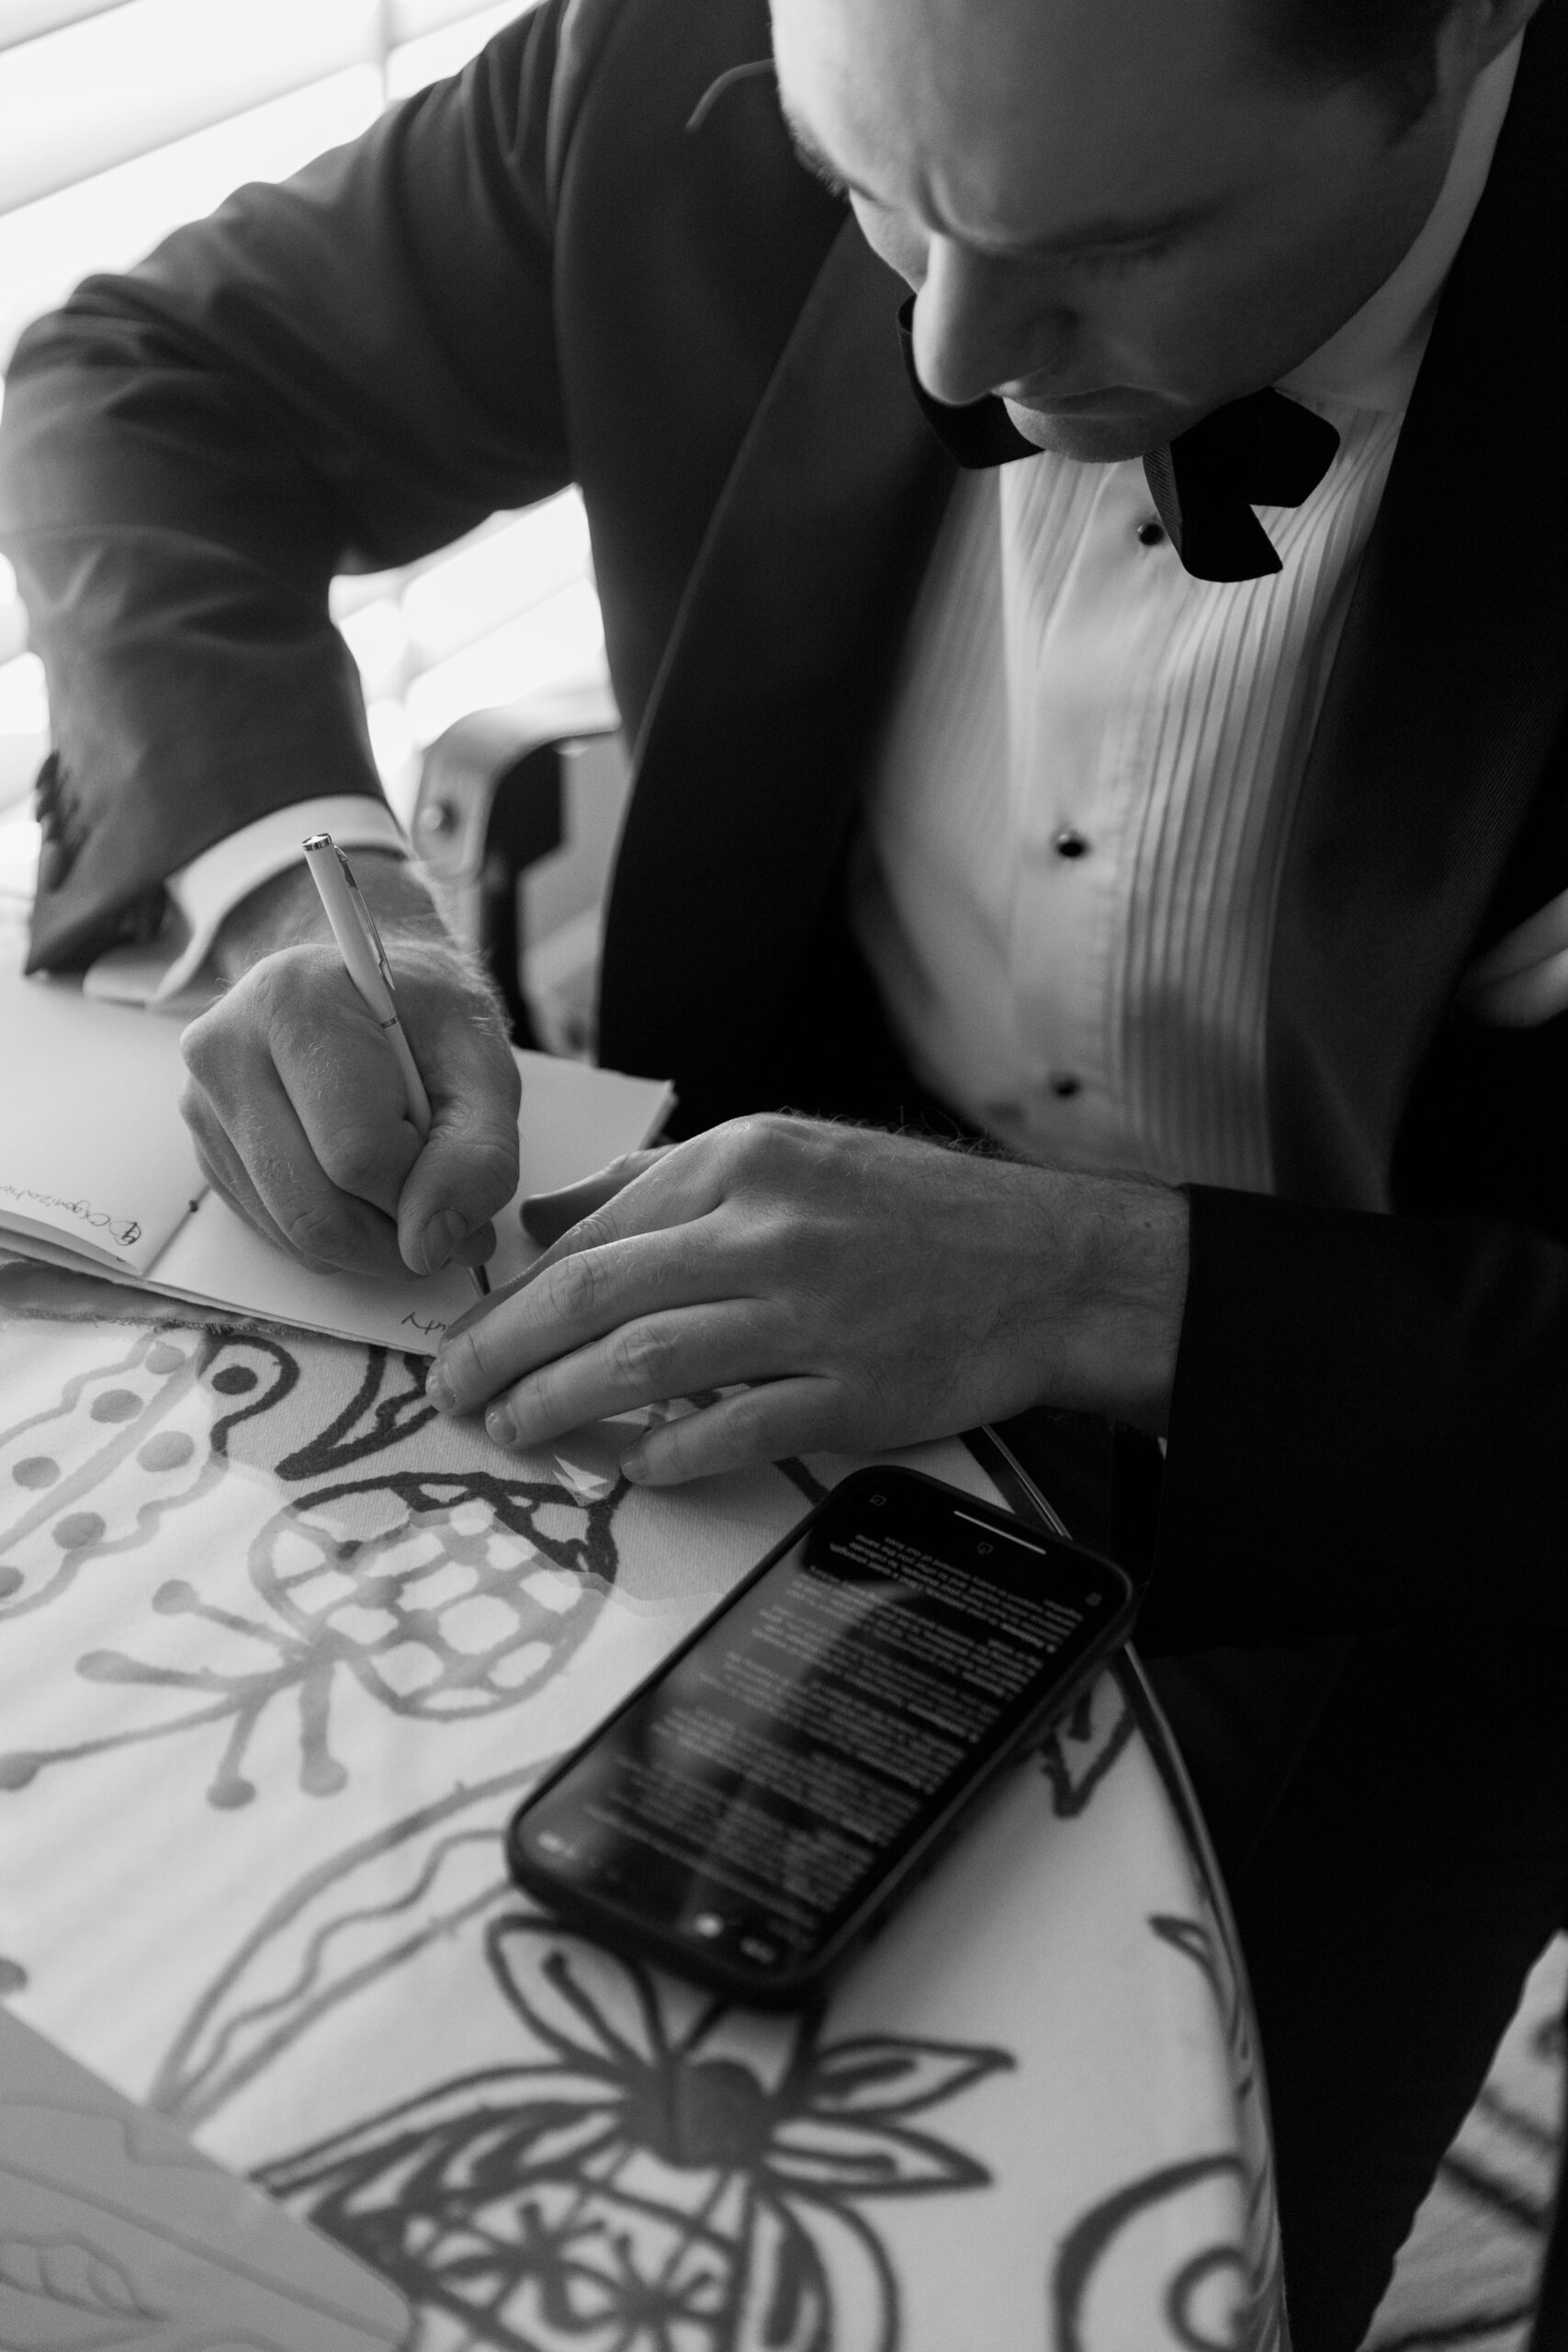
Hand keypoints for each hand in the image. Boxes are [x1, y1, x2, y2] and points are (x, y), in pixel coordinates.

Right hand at [179, 859, 519, 1279]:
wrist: (364, 988)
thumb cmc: (425, 1014)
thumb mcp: (483, 1062)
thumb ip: (480, 1154)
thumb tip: (431, 1245)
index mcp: (294, 1005)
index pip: (358, 1155)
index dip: (425, 1195)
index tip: (461, 1184)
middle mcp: (226, 1051)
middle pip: (313, 1210)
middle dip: (395, 1239)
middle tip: (447, 1225)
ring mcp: (204, 1105)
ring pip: (292, 1233)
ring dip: (368, 1242)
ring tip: (409, 1189)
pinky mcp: (206, 1149)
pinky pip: (274, 1233)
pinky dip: (334, 1236)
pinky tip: (365, 1185)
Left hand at [426, 1114, 1188, 1481]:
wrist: (1050, 1267)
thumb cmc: (913, 1214)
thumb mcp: (789, 1153)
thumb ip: (665, 1183)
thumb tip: (547, 1217)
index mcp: (746, 1160)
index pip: (594, 1229)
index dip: (516, 1290)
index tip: (472, 1331)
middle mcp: (768, 1229)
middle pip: (592, 1293)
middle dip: (500, 1350)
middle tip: (452, 1392)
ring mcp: (809, 1314)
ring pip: (640, 1362)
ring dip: (557, 1405)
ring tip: (513, 1430)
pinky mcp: (849, 1393)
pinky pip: (727, 1430)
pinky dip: (664, 1453)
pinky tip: (628, 1466)